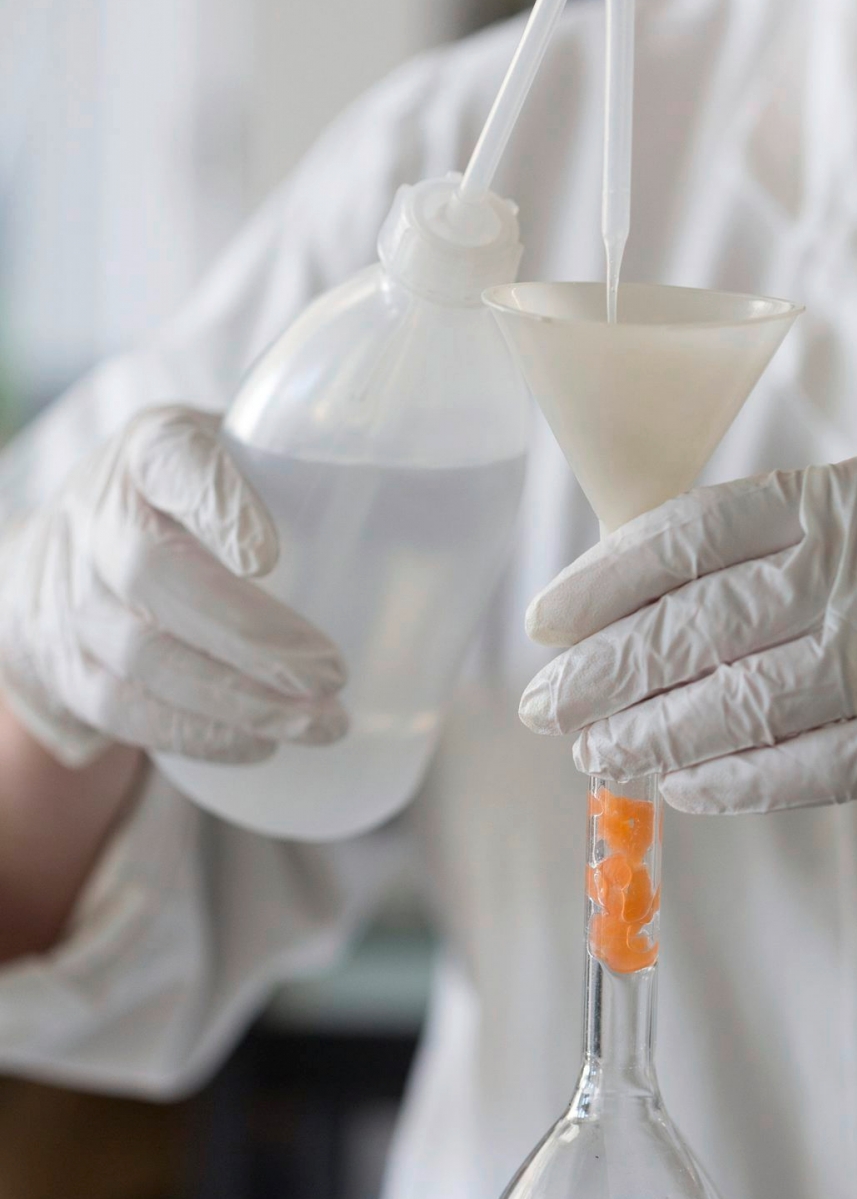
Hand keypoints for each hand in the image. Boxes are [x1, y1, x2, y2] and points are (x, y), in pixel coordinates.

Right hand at [0, 406, 347, 767]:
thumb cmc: (189, 505)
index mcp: (151, 452)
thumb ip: (310, 472)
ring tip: (322, 724)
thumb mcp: (232, 457)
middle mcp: (101, 518)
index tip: (270, 554)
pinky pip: (124, 710)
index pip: (171, 461)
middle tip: (331, 674)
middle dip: (248, 635)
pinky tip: (261, 746)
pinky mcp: (70, 670)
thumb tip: (452, 512)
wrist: (63, 557)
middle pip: (154, 574)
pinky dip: (197, 734)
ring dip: (237, 701)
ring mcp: (75, 599)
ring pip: (143, 656)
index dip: (216, 503)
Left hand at [520, 455, 856, 862]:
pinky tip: (676, 790)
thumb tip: (648, 601)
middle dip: (605, 670)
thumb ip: (790, 553)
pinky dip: (727, 784)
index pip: (698, 530)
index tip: (546, 619)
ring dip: (649, 737)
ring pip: (737, 703)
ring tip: (593, 755)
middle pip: (701, 624)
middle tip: (544, 705)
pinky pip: (799, 769)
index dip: (608, 579)